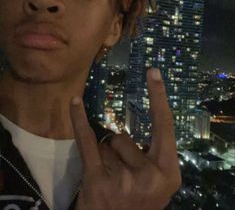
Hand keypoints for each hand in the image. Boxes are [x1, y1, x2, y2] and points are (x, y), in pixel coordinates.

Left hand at [70, 68, 180, 209]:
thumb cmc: (138, 203)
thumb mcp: (156, 183)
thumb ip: (151, 157)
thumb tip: (125, 131)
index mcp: (168, 171)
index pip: (164, 125)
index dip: (158, 97)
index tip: (152, 71)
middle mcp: (150, 175)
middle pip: (123, 138)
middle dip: (116, 151)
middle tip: (119, 178)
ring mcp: (124, 180)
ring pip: (105, 145)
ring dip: (103, 159)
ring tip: (109, 183)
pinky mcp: (98, 182)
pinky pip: (87, 142)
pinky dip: (79, 120)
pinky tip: (74, 101)